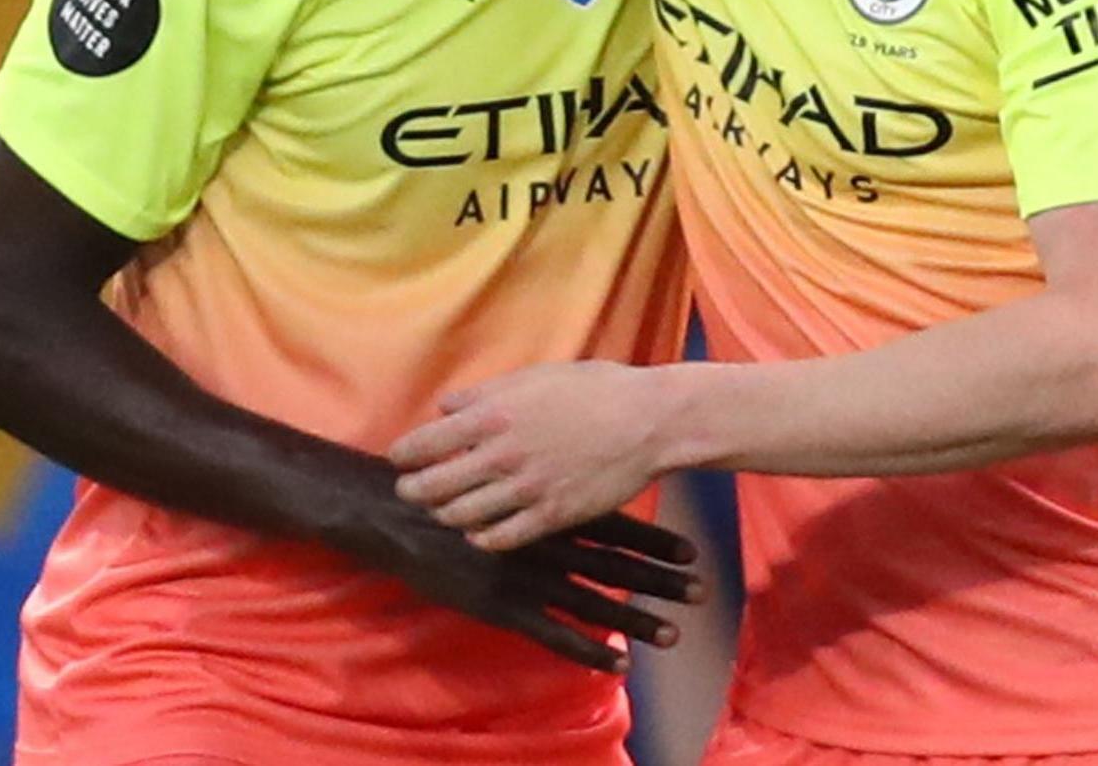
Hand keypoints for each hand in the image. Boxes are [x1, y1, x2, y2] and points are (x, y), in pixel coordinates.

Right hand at [341, 452, 700, 673]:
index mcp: (550, 504)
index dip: (654, 540)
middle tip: (702, 591)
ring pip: (595, 602)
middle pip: (616, 564)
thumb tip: (568, 431)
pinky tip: (620, 665)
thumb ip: (534, 446)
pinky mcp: (504, 607)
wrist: (395, 511)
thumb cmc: (448, 473)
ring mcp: (528, 577)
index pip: (615, 524)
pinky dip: (590, 650)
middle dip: (661, 580)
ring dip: (638, 619)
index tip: (690, 552)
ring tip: (676, 634)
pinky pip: (556, 634)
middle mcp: (548, 541)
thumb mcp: (496, 444)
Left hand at [389, 362, 669, 552]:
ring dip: (446, 515)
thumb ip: (485, 394)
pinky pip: (498, 539)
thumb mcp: (535, 376)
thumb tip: (446, 408)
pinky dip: (481, 538)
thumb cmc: (594, 389)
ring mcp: (525, 489)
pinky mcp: (550, 516)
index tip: (398, 460)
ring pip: (460, 516)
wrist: (648, 422)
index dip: (402, 456)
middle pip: (432, 487)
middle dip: (413, 491)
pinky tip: (479, 531)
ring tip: (444, 510)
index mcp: (493, 415)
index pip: (424, 444)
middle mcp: (501, 455)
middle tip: (410, 492)